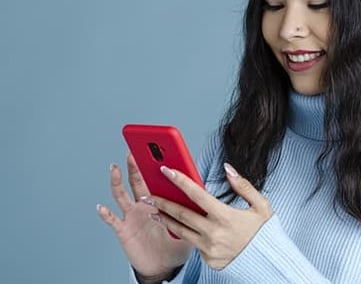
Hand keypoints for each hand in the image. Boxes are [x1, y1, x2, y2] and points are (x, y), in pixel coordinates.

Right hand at [97, 154, 191, 277]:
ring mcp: (132, 216)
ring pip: (121, 195)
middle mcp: (143, 204)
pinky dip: (106, 214)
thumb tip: (203, 191)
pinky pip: (113, 221)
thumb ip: (192, 206)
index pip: (156, 178)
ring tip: (115, 168)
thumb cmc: (176, 242)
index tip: (156, 150)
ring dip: (117, 181)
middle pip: (137, 181)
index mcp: (159, 199)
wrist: (165, 265)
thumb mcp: (188, 222)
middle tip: (134, 150)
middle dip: (136, 165)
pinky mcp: (124, 230)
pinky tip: (102, 206)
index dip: (155, 164)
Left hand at [148, 163, 272, 269]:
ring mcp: (209, 248)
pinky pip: (194, 244)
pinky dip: (187, 234)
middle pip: (182, 214)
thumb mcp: (261, 205)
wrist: (269, 262)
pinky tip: (180, 227)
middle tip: (149, 194)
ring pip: (181, 231)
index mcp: (226, 217)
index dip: (180, 181)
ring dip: (166, 220)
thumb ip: (243, 186)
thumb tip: (228, 169)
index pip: (197, 195)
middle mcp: (214, 233)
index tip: (166, 170)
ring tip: (155, 211)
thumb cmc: (264, 232)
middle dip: (163, 202)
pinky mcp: (208, 259)